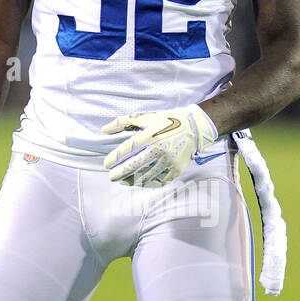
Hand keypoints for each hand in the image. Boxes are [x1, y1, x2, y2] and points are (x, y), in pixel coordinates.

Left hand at [102, 105, 217, 186]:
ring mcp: (168, 161)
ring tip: (123, 181)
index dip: (114, 159)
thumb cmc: (168, 120)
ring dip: (132, 180)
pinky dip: (148, 183)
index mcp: (150, 135)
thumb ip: (123, 122)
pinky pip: (159, 181)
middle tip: (111, 177)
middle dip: (119, 174)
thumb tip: (104, 130)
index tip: (106, 164)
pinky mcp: (176, 169)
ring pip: (145, 177)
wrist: (195, 127)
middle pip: (133, 166)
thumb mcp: (146, 117)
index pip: (126, 150)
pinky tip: (140, 182)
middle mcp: (158, 149)